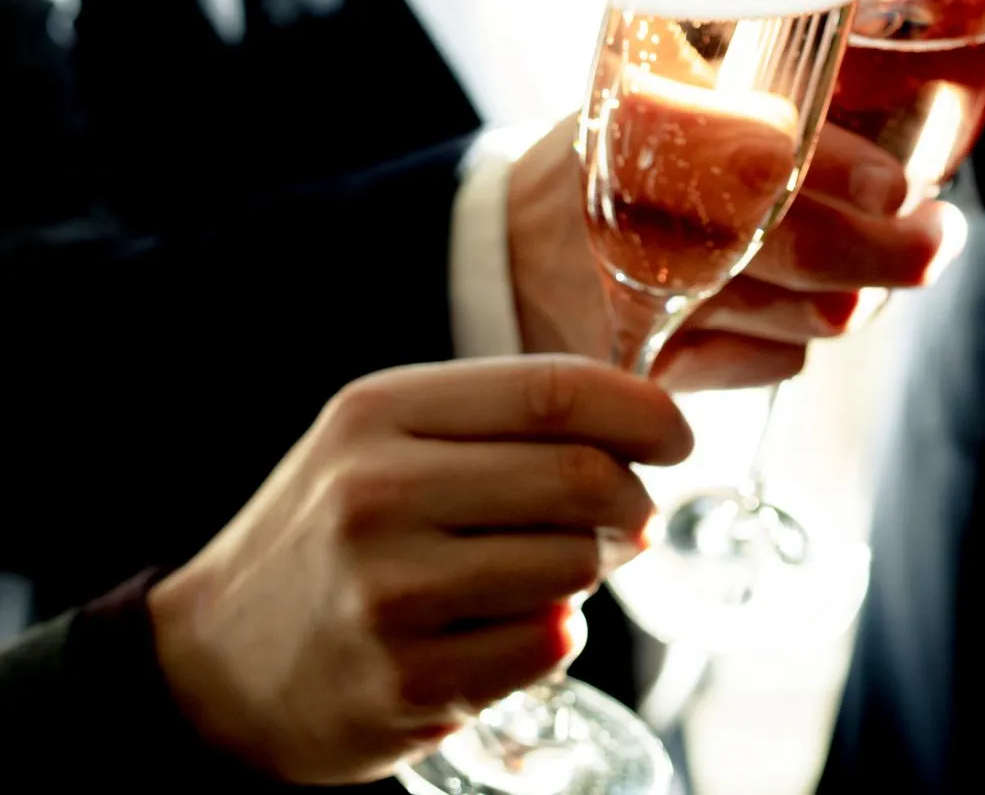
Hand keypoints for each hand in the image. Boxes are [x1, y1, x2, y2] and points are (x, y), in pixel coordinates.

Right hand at [147, 357, 690, 783]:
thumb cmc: (333, 536)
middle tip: (628, 520)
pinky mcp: (406, 684)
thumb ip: (502, 418)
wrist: (214, 667)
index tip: (678, 436)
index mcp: (379, 414)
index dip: (642, 413)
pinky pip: (547, 643)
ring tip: (545, 573)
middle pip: (584, 479)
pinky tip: (503, 628)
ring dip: (591, 572)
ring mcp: (388, 595)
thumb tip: (649, 416)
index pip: (554, 392)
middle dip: (632, 502)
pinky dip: (553, 635)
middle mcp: (377, 495)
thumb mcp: (385, 441)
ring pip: (576, 565)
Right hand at [512, 118, 963, 387]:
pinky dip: (799, 333)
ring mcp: (647, 304)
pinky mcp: (655, 368)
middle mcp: (643, 217)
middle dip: (896, 250)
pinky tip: (786, 301)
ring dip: (861, 291)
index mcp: (647, 123)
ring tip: (881, 261)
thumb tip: (902, 128)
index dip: (846, 172)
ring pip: (807, 315)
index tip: (898, 187)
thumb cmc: (622, 159)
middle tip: (939, 236)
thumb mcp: (667, 93)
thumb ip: (766, 99)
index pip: (765, 151)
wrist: (506, 249)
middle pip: (805, 249)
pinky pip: (772, 363)